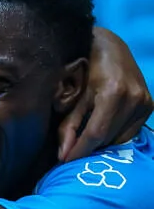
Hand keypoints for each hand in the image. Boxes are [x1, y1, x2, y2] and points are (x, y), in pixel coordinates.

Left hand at [58, 27, 153, 160]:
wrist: (109, 46)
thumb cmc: (85, 67)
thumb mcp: (74, 94)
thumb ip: (69, 125)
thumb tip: (63, 154)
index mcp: (113, 93)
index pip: (96, 132)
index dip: (80, 150)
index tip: (64, 163)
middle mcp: (134, 98)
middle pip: (109, 137)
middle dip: (88, 149)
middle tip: (70, 154)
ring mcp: (146, 102)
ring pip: (121, 138)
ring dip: (102, 144)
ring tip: (84, 143)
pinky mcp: (150, 105)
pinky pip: (131, 131)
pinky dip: (114, 136)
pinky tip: (101, 133)